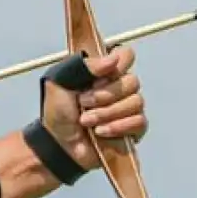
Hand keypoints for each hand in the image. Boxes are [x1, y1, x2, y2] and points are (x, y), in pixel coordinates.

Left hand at [41, 45, 147, 170]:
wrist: (57, 142)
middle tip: (83, 103)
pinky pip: (139, 122)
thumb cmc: (58, 112)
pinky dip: (118, 126)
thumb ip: (82, 66)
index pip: (126, 55)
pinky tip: (100, 132)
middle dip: (105, 95)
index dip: (118, 64)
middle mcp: (120, 87)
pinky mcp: (132, 128)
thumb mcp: (59, 83)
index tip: (98, 78)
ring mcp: (128, 108)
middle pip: (132, 81)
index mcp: (104, 72)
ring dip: (107, 113)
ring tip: (86, 121)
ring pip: (136, 102)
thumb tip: (112, 59)